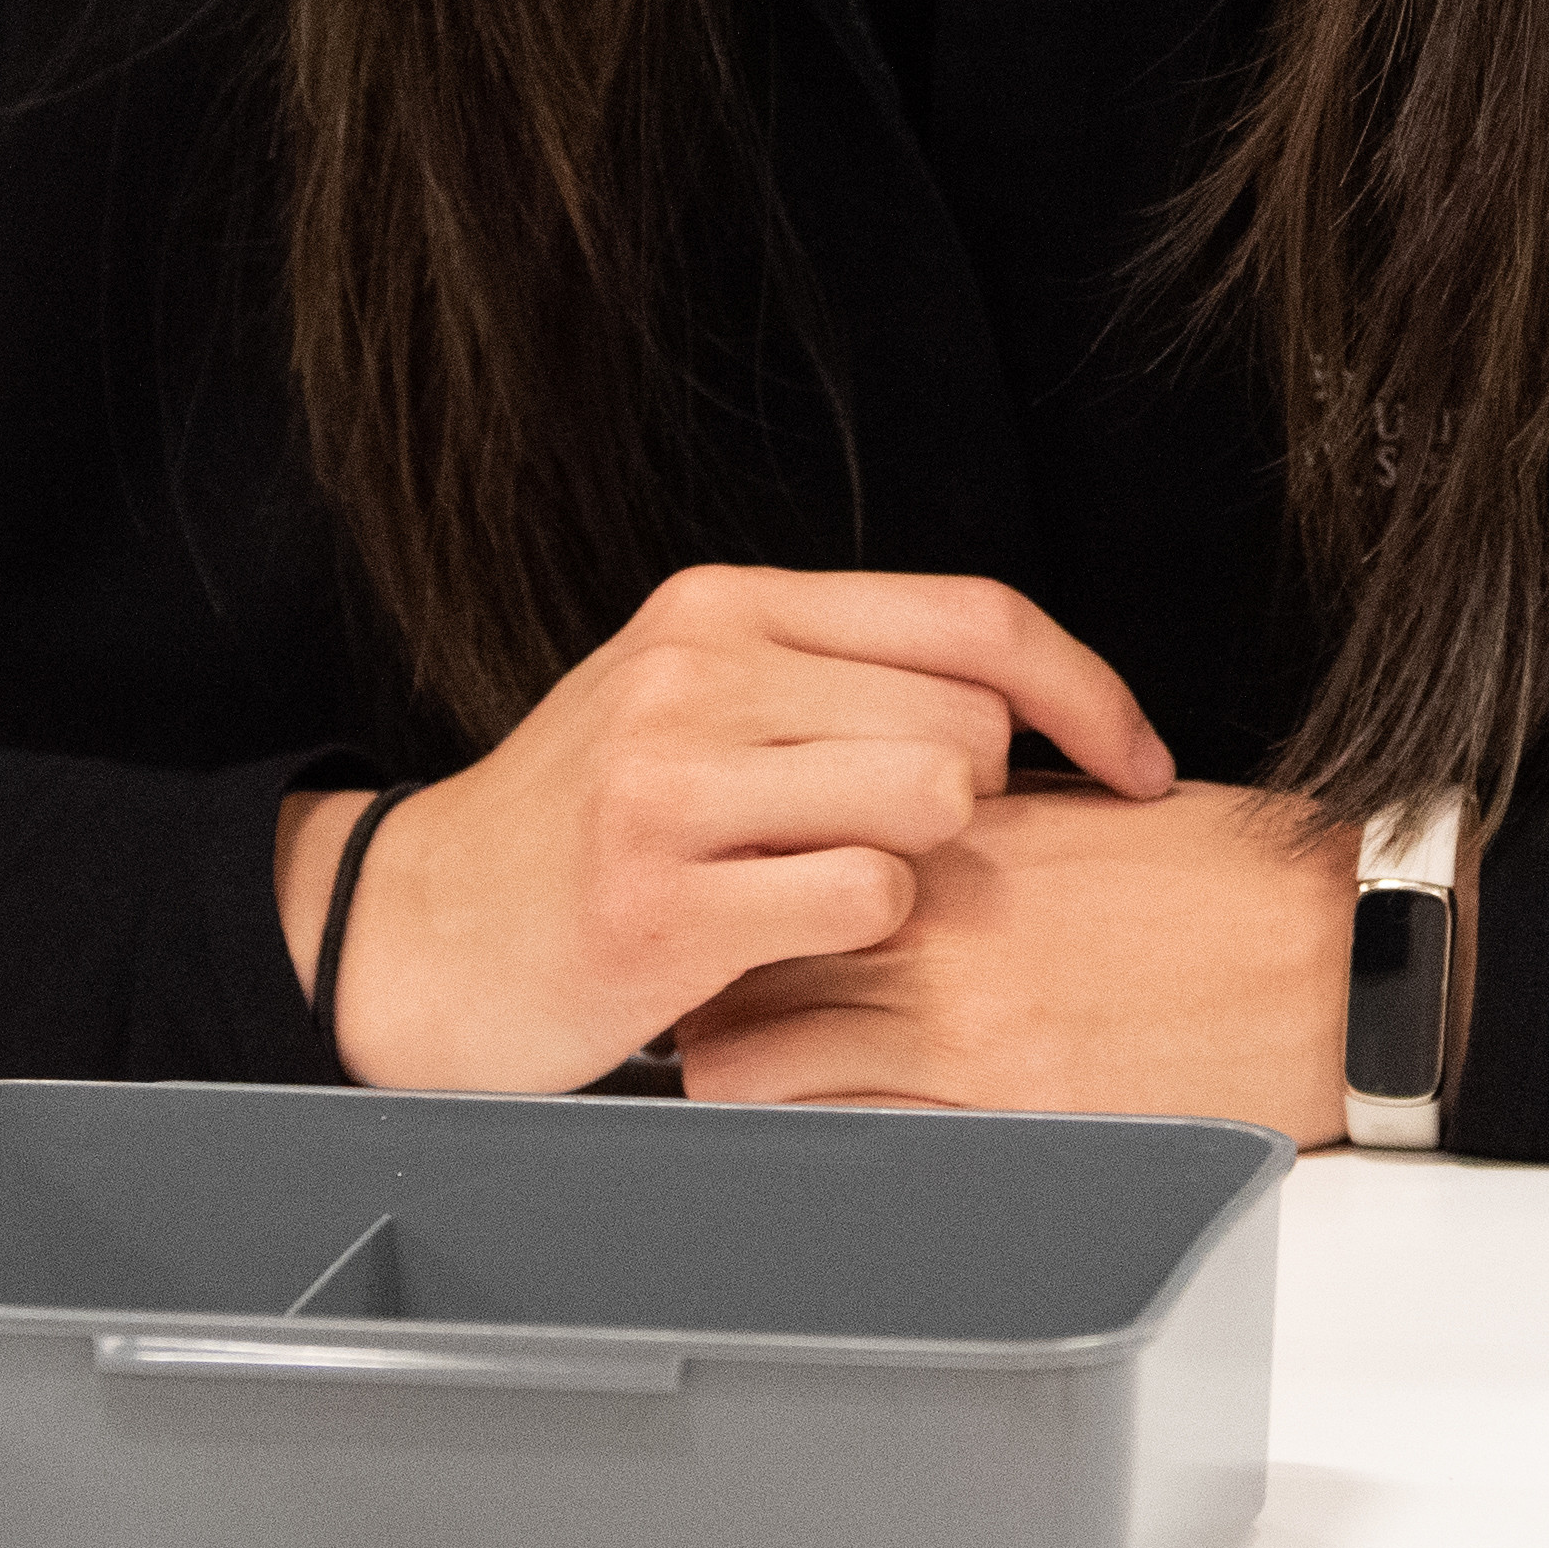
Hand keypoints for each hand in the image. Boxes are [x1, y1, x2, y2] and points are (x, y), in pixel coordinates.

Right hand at [276, 569, 1177, 1093]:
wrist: (411, 931)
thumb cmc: (581, 826)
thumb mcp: (692, 700)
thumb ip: (835, 675)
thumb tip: (1021, 699)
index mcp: (724, 605)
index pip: (973, 616)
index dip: (1087, 692)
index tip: (1138, 762)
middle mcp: (697, 672)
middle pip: (968, 719)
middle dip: (975, 805)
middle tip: (893, 851)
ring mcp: (671, 784)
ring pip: (931, 800)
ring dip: (919, 870)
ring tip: (829, 891)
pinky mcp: (661, 903)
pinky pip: (867, 901)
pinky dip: (861, 936)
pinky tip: (791, 942)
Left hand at [663, 780, 1352, 1132]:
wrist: (1343, 955)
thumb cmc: (1238, 883)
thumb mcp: (1080, 818)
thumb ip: (962, 832)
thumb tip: (883, 850)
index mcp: (954, 819)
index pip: (774, 838)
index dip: (736, 885)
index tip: (729, 913)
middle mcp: (929, 902)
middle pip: (727, 939)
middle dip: (705, 978)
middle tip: (709, 1008)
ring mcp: (951, 1006)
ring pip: (738, 1045)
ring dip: (734, 1064)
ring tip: (755, 1086)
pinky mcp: (990, 1098)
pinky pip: (827, 1126)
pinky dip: (805, 1135)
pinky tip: (830, 1140)